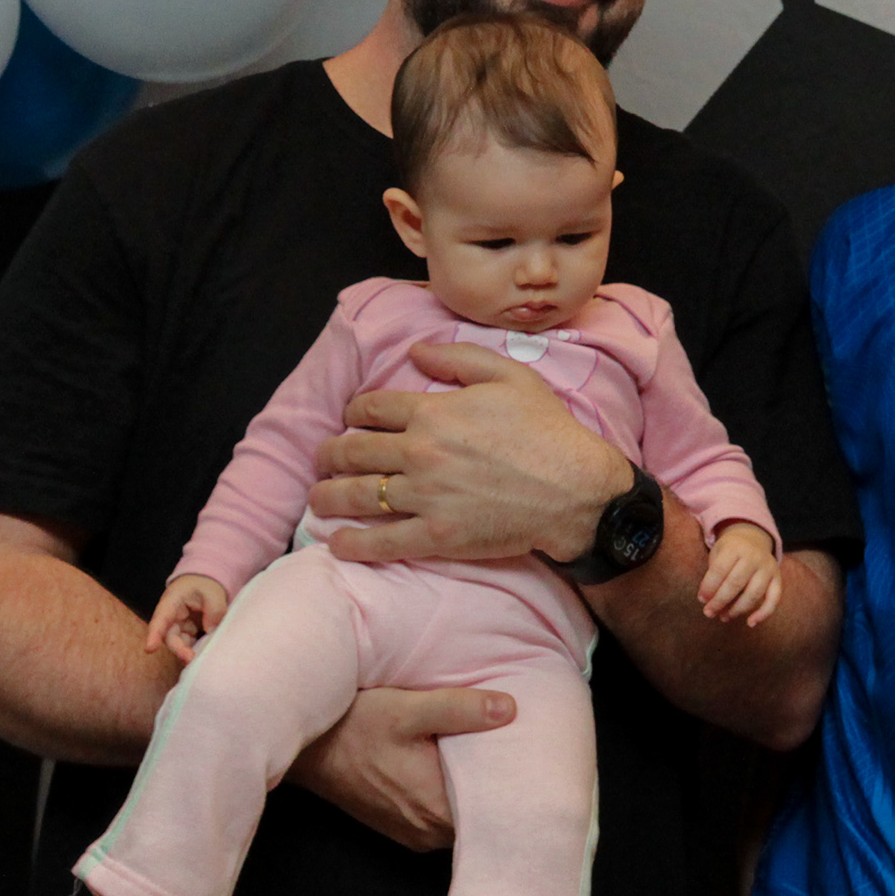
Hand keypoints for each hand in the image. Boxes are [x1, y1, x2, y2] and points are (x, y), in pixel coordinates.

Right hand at [143, 573, 227, 662]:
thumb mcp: (213, 592)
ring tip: (200, 658)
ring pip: (179, 643)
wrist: (205, 581)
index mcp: (171, 602)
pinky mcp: (188, 632)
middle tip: (190, 658)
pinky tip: (205, 654)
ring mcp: (179, 625)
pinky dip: (196, 649)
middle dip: (178, 649)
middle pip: (169, 636)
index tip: (150, 648)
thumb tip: (212, 631)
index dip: (154, 635)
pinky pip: (190, 643)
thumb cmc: (204, 584)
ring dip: (188, 652)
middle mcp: (171, 616)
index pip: (160, 619)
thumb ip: (214, 610)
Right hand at [285, 684, 512, 852]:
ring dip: (477, 795)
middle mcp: (428, 832)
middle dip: (502, 790)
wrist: (305, 748)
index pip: (497, 814)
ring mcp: (414, 834)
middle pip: (484, 818)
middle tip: (526, 758)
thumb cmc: (353, 727)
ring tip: (499, 761)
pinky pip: (443, 819)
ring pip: (464, 820)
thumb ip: (460, 709)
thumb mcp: (407, 708)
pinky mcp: (403, 828)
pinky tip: (463, 772)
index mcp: (436, 809)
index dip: (519, 793)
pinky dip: (454, 799)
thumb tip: (509, 709)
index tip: (539, 770)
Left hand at [308, 345, 633, 565]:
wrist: (576, 490)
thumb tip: (415, 352)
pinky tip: (336, 543)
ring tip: (318, 498)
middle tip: (322, 460)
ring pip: (359, 495)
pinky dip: (353, 543)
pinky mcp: (437, 536)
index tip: (350, 420)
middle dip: (329, 455)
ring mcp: (426, 496)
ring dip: (328, 496)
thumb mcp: (511, 376)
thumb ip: (458, 359)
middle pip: (353, 451)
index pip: (371, 409)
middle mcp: (421, 452)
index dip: (353, 413)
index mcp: (434, 412)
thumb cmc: (548, 432)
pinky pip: (383, 541)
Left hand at [700, 523, 784, 627]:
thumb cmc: (730, 551)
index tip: (701, 600)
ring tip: (724, 617)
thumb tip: (709, 603)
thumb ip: (714, 576)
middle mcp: (754, 556)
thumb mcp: (718, 554)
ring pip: (754, 594)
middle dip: (720, 601)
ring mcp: (768, 567)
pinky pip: (774, 599)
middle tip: (709, 612)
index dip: (709, 587)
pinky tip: (750, 623)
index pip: (719, 570)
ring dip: (737, 610)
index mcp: (735, 547)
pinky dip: (764, 613)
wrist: (753, 538)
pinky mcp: (777, 578)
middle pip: (735, 583)